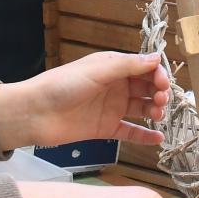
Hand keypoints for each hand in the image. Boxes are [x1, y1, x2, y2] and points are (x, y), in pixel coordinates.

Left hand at [0, 52, 171, 152]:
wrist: (35, 113)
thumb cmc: (63, 85)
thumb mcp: (97, 70)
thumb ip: (128, 66)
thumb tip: (157, 58)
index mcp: (112, 67)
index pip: (144, 68)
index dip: (157, 74)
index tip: (163, 84)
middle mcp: (115, 86)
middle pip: (146, 87)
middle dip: (158, 92)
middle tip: (161, 101)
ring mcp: (111, 108)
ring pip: (141, 108)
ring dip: (154, 111)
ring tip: (157, 116)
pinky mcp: (106, 128)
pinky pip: (130, 131)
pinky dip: (145, 136)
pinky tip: (158, 139)